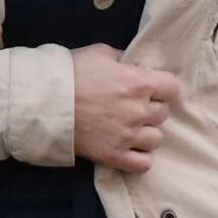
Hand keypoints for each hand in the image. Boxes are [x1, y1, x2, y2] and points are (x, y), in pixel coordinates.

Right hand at [71, 43, 182, 173]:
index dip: (166, 88)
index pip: (173, 88)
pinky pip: (143, 164)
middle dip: (151, 109)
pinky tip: (130, 149)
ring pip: (156, 139)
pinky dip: (140, 158)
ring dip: (147, 133)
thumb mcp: (100, 53)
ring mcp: (127, 136)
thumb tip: (134, 65)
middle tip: (135, 107)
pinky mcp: (114, 156)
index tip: (157, 90)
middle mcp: (138, 111)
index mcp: (138, 82)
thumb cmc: (71, 72)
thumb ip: (124, 60)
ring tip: (131, 129)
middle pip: (163, 114)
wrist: (43, 101)